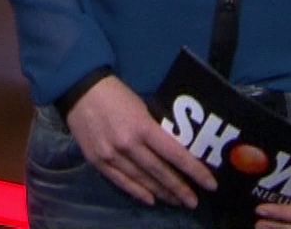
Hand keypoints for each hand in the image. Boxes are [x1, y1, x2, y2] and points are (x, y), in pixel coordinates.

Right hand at [63, 75, 215, 208]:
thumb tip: (173, 150)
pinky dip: (137, 192)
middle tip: (194, 201)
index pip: (175, 154)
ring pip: (142, 180)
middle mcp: (128, 144)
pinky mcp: (97, 161)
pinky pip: (121, 181)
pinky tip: (151, 199)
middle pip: (160, 172)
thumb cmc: (115, 93)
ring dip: (162, 192)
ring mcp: (111, 155)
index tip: (210, 184)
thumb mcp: (142, 106)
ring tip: (176, 201)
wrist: (79, 89)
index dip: (194, 171)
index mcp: (142, 126)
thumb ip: (154, 129)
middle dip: (179, 188)